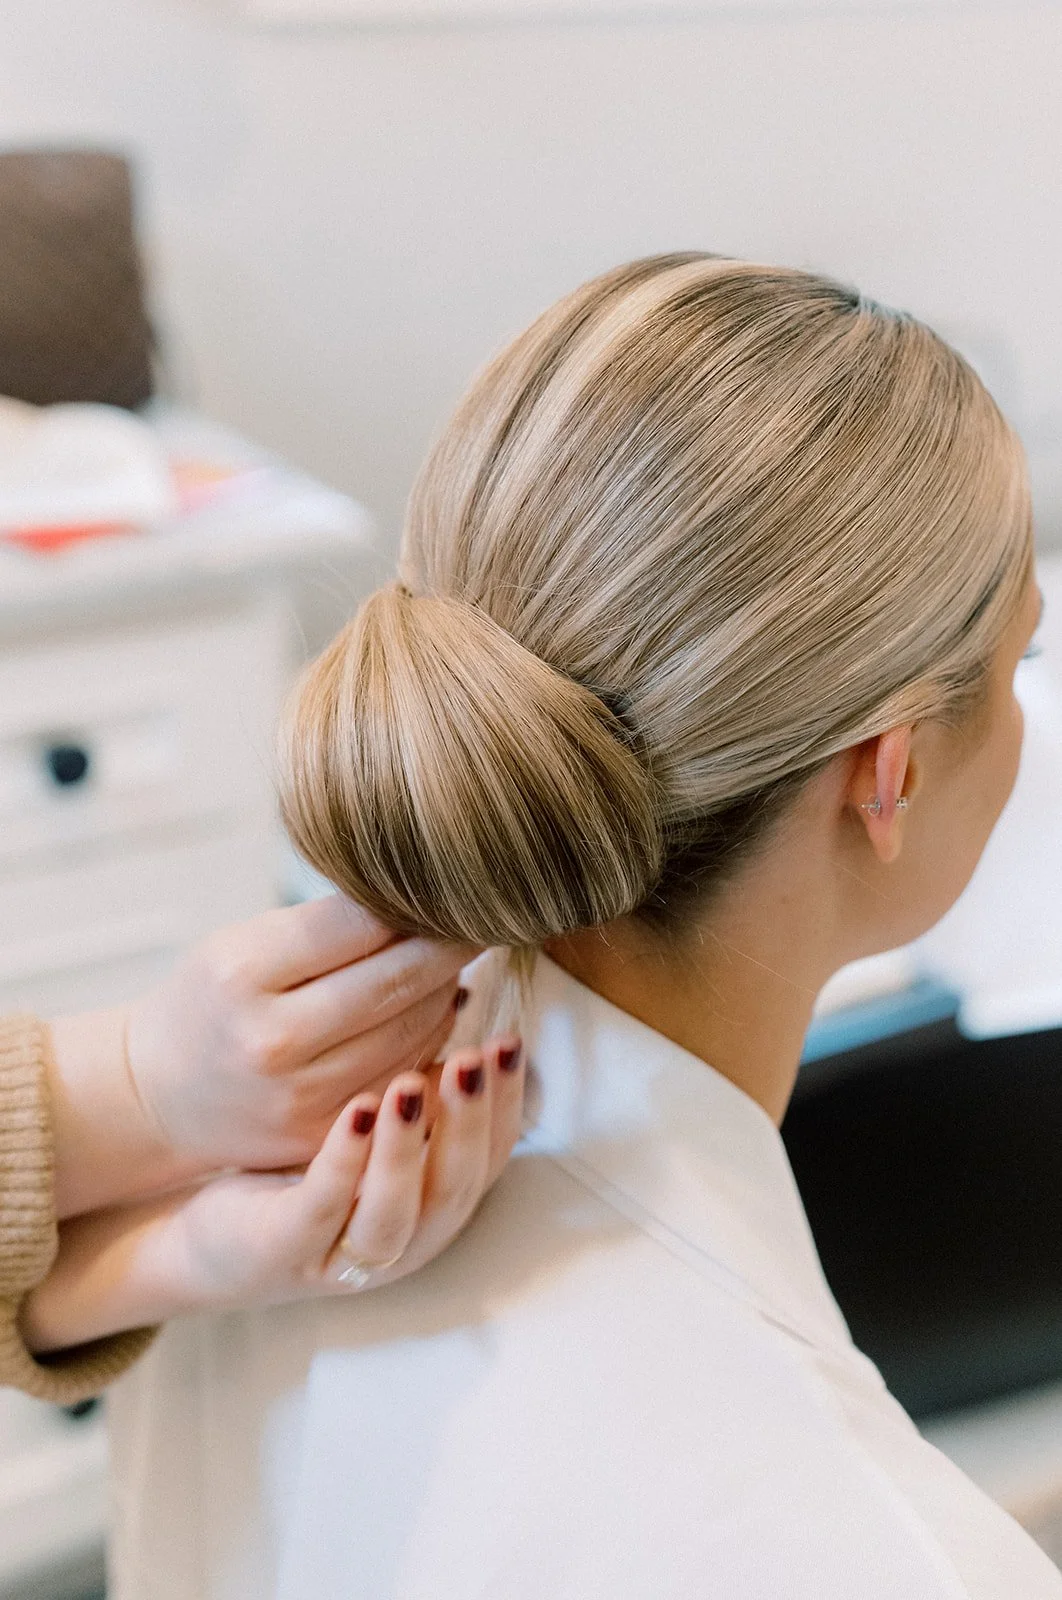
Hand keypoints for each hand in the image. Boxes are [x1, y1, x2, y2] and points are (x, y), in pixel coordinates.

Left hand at [21, 1041, 525, 1352]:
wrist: (191, 1220)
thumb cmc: (293, 1157)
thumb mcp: (365, 1120)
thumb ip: (415, 1076)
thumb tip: (456, 984)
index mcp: (428, 1199)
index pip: (489, 1155)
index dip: (506, 1102)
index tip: (511, 1043)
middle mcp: (400, 1234)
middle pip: (458, 1185)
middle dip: (474, 1117)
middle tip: (482, 1054)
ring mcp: (342, 1249)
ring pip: (396, 1210)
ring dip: (413, 1145)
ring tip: (418, 1079)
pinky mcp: (285, 1249)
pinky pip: (324, 1208)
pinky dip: (346, 1161)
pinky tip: (355, 1108)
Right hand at [49, 896, 479, 1217]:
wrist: (161, 1093)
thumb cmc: (214, 998)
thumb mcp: (244, 942)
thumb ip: (327, 923)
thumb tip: (425, 899)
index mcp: (244, 973)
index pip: (361, 924)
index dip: (416, 902)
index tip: (453, 886)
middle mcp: (273, 1040)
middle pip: (397, 980)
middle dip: (449, 945)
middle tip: (480, 919)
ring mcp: (302, 1097)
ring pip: (414, 1030)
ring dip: (446, 990)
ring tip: (453, 962)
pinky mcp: (324, 1135)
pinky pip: (403, 1075)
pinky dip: (431, 1037)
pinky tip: (436, 1008)